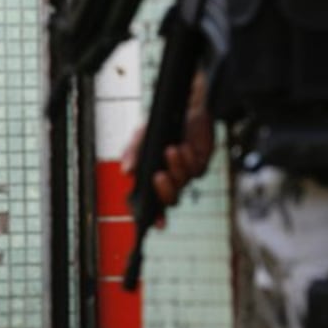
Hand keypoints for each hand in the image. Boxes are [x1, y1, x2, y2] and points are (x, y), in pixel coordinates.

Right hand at [121, 73, 214, 223]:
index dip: (152, 215)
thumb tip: (127, 171)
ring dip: (177, 168)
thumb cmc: (160, 122)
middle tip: (159, 176)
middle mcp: (169, 178)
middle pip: (169, 200)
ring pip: (183, 183)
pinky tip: (184, 146)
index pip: (150, 202)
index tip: (154, 223)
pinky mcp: (200, 162)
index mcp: (150, 176)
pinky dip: (188, 159)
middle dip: (165, 192)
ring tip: (172, 150)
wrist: (184, 104)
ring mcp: (185, 172)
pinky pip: (196, 170)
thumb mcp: (141, 135)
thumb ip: (132, 152)